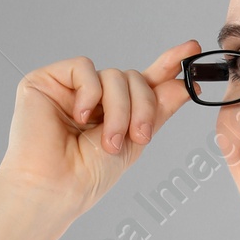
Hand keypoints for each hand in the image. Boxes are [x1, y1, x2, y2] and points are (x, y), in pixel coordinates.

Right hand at [0, 41, 200, 223]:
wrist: (55, 189)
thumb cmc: (87, 176)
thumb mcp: (135, 142)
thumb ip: (158, 110)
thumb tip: (185, 85)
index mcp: (112, 112)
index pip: (143, 82)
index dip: (168, 64)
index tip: (193, 50)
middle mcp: (91, 97)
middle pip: (133, 77)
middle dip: (143, 106)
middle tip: (139, 136)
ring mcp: (68, 88)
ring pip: (113, 75)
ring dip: (119, 109)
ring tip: (108, 141)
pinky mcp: (46, 80)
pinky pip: (84, 68)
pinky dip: (89, 94)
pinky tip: (79, 118)